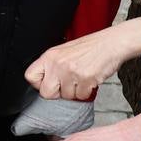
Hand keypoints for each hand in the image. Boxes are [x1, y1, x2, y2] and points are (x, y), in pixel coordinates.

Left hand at [24, 19, 140, 99]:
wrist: (111, 43)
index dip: (39, 84)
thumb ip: (52, 66)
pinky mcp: (85, 79)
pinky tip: (90, 79)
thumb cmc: (89, 48)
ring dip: (75, 91)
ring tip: (82, 78)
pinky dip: (86, 92)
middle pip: (46, 93)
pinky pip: (81, 96)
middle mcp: (58, 64)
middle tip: (68, 84)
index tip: (48, 83)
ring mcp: (71, 72)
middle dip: (58, 93)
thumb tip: (44, 83)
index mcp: (50, 56)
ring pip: (66, 97)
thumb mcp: (64, 52)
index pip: (30, 76)